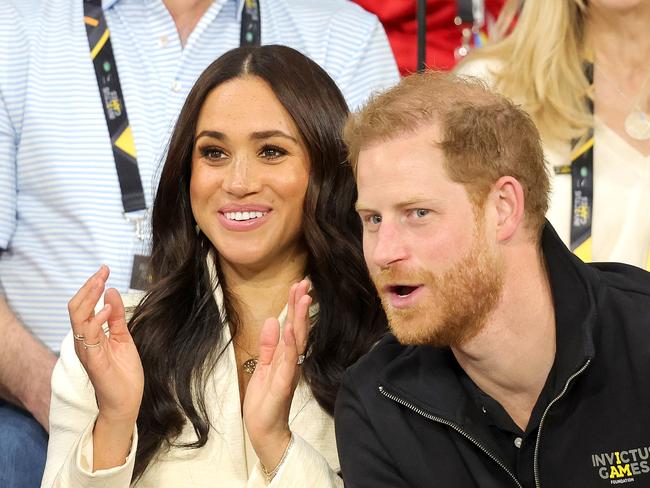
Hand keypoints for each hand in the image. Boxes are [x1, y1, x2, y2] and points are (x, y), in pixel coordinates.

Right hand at [67, 266, 143, 424]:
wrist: (127, 400)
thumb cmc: (123, 372)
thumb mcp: (123, 337)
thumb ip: (117, 316)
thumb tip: (111, 291)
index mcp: (91, 334)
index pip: (84, 305)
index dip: (92, 286)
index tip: (105, 269)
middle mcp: (84, 340)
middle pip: (76, 307)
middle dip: (89, 287)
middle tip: (102, 271)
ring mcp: (87, 350)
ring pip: (78, 317)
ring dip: (90, 297)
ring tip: (103, 283)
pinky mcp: (93, 360)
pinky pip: (89, 336)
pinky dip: (97, 319)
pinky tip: (108, 309)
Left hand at [243, 279, 310, 470]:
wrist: (264, 430)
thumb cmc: (265, 401)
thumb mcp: (263, 367)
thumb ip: (268, 345)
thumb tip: (270, 321)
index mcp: (286, 357)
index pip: (293, 326)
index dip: (295, 306)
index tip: (298, 285)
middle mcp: (292, 361)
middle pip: (299, 329)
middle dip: (300, 306)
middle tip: (304, 283)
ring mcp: (289, 371)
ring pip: (297, 340)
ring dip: (300, 319)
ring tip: (302, 298)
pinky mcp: (283, 384)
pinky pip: (288, 361)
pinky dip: (291, 344)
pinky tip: (291, 328)